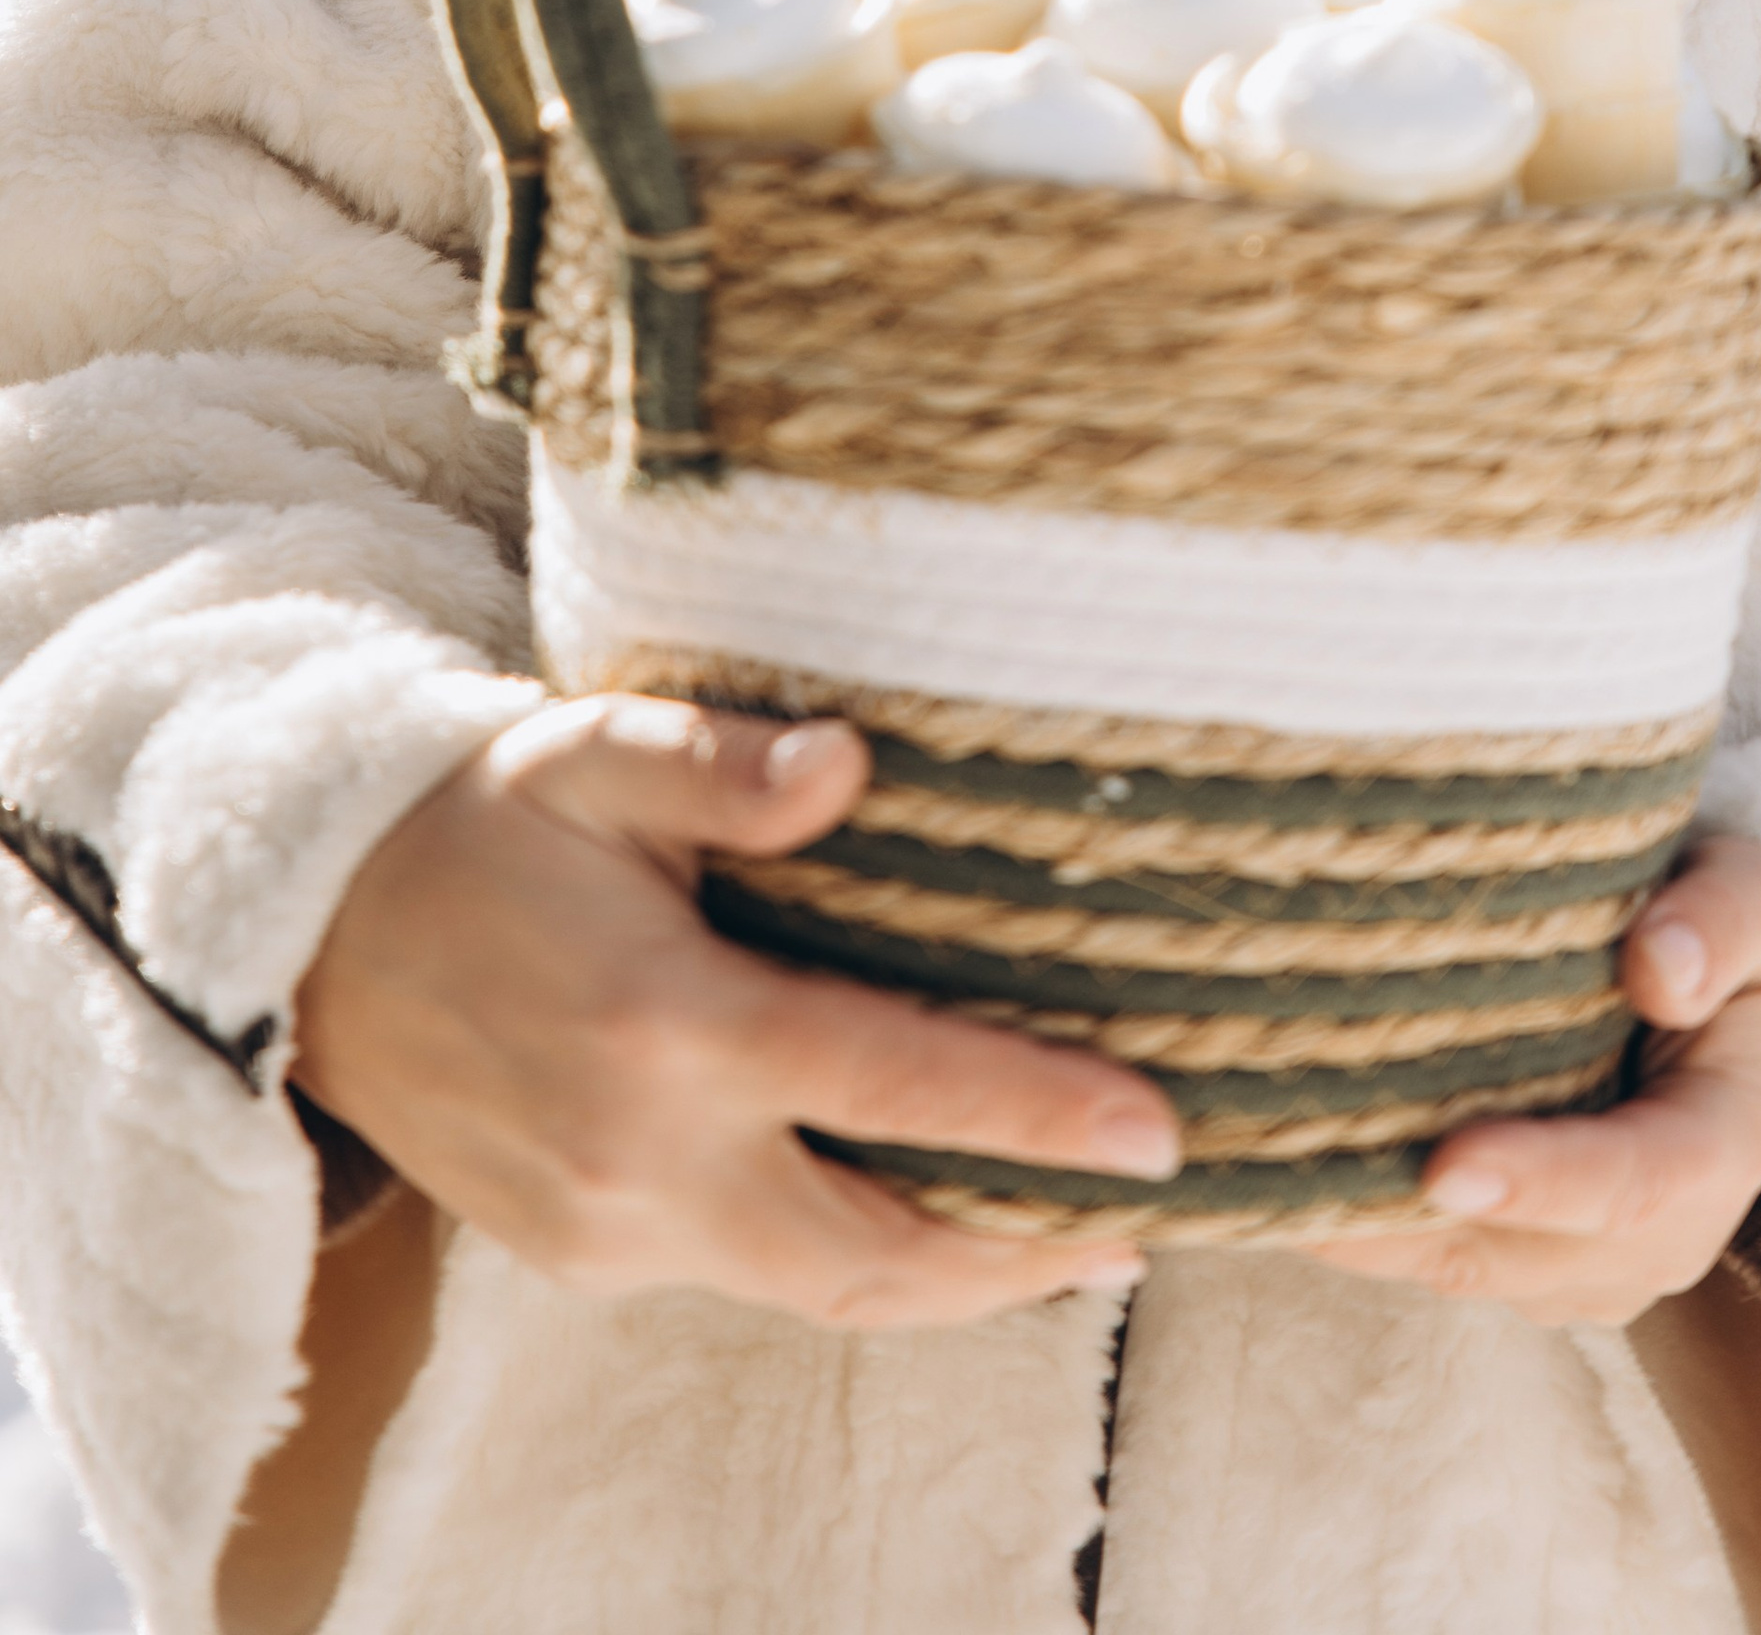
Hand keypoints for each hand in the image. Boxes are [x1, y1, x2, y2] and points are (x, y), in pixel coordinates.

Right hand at [294, 695, 1179, 1326]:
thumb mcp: (591, 751)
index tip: (1160, 1132)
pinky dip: (856, 1262)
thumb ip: (721, 760)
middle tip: (1149, 1211)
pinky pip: (753, 1276)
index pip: (894, 1083)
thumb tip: (850, 763)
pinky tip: (927, 1212)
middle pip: (881, 1254)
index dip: (1037, 1114)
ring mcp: (609, 1229)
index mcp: (666, 1026)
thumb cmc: (485, 820)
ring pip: (824, 1293)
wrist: (315, 939)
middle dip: (1027, 1248)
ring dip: (956, 1282)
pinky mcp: (586, 1258)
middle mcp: (643, 1159)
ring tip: (1078, 1237)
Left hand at [1303, 834, 1760, 1325]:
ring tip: (1260, 1161)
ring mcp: (1576, 1266)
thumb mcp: (1756, 892)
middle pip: (1523, 1247)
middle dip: (1412, 1214)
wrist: (1705, 988)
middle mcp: (1655, 1239)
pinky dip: (1352, 1219)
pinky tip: (1270, 1163)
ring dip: (1365, 1223)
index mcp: (1722, 1146)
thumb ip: (1724, 920)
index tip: (1446, 1164)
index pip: (1639, 1184)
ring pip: (1457, 1265)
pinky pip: (1423, 1258)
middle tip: (1292, 1160)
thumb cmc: (1720, 927)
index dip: (1543, 1181)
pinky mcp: (1510, 1261)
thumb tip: (1661, 972)